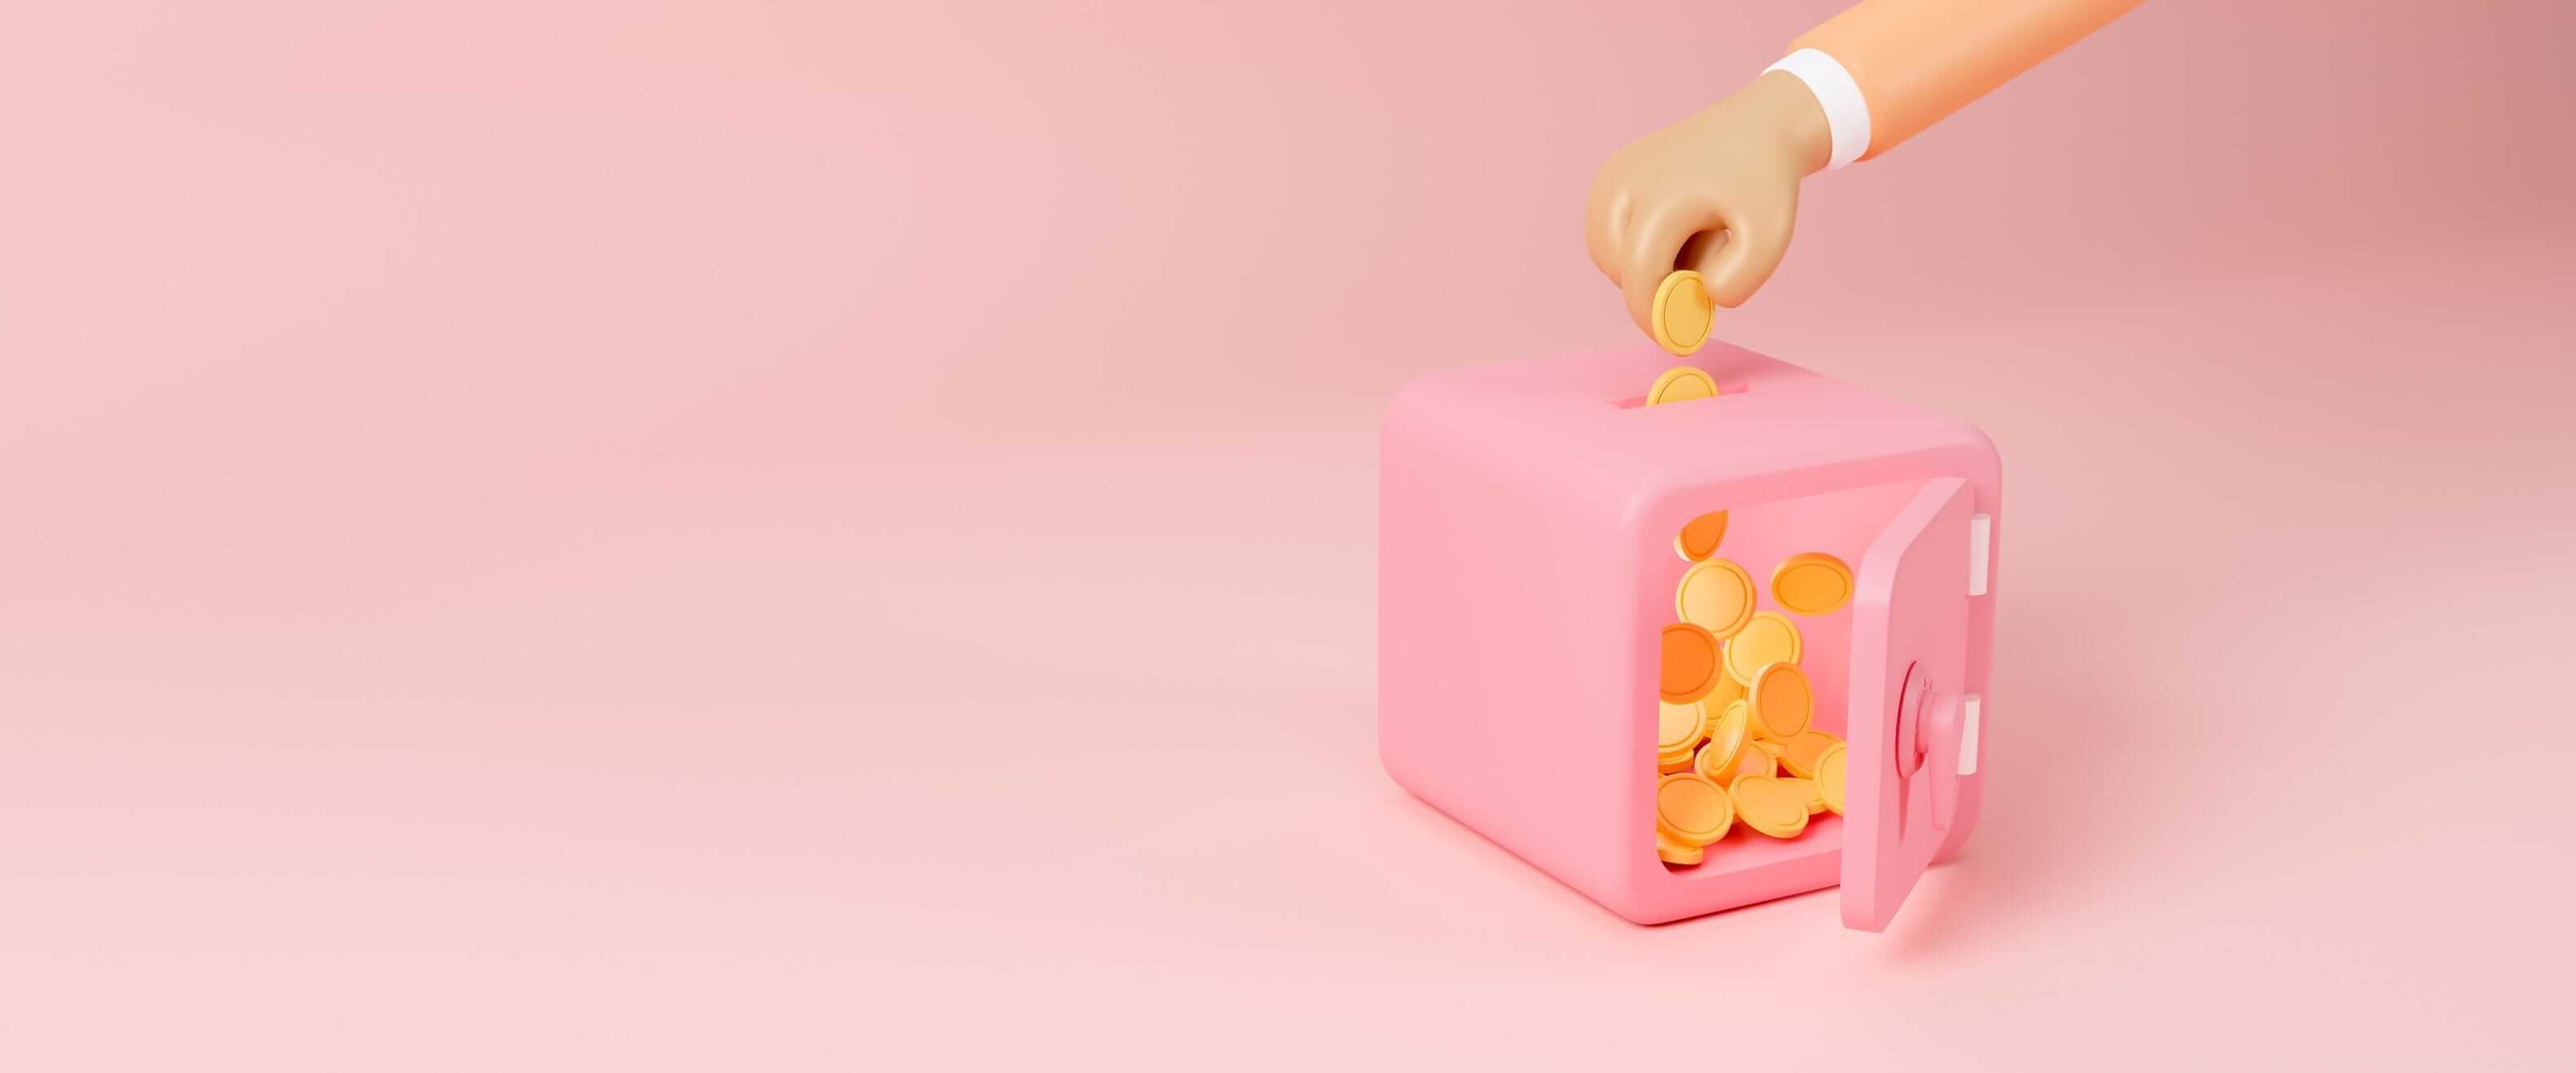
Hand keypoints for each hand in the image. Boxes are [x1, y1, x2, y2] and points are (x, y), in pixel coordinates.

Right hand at [1584, 71, 1832, 339]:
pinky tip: (1668, 234)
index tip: (1676, 341)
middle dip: (1655, 286)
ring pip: (1606, 255)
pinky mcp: (1607, 176)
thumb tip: (1699, 298)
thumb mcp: (1771, 235)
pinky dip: (1630, 248)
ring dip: (1639, 268)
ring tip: (1687, 245)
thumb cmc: (1763, 185)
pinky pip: (1605, 235)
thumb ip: (1740, 278)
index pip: (1639, 274)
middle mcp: (1625, 181)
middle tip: (1702, 271)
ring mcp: (1610, 176)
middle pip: (1619, 268)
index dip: (1652, 317)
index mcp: (1663, 195)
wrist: (1757, 127)